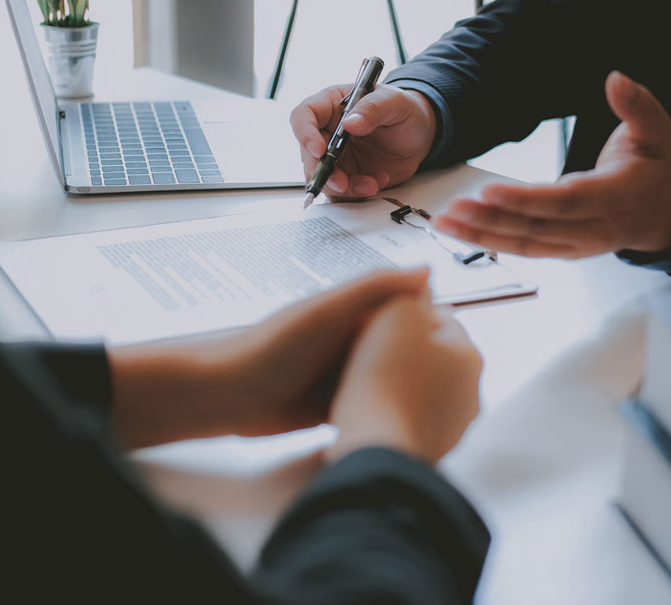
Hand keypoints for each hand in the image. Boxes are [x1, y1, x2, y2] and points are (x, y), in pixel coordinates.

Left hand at [108, 268, 429, 447]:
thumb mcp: (328, 310)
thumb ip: (374, 288)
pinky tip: (407, 418)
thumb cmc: (273, 347)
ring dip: (404, 387)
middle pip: (397, 346)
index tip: (458, 338)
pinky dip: (383, 407)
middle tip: (458, 377)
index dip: (429, 320)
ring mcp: (340, 372)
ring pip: (385, 377)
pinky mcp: (333, 403)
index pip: (402, 308)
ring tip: (442, 401)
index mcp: (350, 311)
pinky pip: (367, 402)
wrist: (230, 396)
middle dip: (421, 359)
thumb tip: (426, 270)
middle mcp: (348, 339)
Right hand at [291, 84, 437, 199]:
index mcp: (331, 105)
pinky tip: (377, 182)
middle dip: (324, 172)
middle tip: (342, 183)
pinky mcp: (346, 176)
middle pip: (309, 155)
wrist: (419, 136)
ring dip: (344, 187)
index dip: (305, 133)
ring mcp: (335, 157)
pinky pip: (341, 192)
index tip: (319, 150)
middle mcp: (327, 132)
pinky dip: (357, 193)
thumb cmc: (404, 111)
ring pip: (324, 178)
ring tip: (371, 183)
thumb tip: (350, 122)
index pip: (304, 116)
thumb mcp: (395, 102)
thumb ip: (373, 109)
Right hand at [327, 296, 481, 463]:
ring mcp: (452, 425)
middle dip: (403, 348)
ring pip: (421, 387)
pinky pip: (409, 416)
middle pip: (432, 354)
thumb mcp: (396, 313)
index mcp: (470, 356)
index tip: (380, 317)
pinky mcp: (430, 449)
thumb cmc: (385, 380)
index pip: (441, 317)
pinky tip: (368, 407)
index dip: (405, 311)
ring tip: (364, 379)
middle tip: (370, 347)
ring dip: (398, 380)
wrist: (373, 444)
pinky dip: (392, 410)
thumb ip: (410, 291)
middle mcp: (470, 392)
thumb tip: (419, 286)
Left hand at [433, 72, 670, 257]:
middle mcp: (593, 228)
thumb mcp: (658, 132)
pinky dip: (491, 243)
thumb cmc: (659, 169)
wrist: (667, 212)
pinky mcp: (564, 251)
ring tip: (444, 222)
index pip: (563, 201)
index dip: (525, 199)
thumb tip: (616, 79)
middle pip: (534, 227)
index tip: (488, 191)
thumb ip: (636, 106)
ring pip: (523, 244)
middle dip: (489, 220)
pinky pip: (524, 250)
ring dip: (480, 235)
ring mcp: (576, 245)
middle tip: (451, 208)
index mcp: (614, 197)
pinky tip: (462, 232)